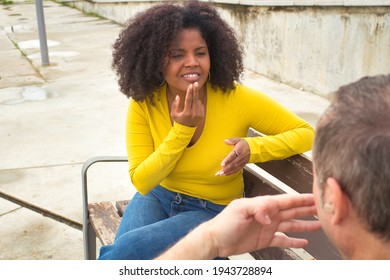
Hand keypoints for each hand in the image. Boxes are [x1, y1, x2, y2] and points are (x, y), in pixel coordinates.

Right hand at [171, 82, 204, 126]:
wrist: (185, 130)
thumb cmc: (178, 121)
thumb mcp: (174, 114)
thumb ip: (175, 105)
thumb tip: (178, 96)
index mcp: (186, 113)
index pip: (188, 100)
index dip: (189, 92)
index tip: (190, 85)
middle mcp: (194, 114)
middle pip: (195, 99)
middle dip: (195, 90)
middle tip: (195, 83)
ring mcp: (199, 115)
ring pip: (198, 102)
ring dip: (194, 100)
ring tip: (190, 106)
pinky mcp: (202, 115)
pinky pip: (200, 105)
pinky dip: (197, 104)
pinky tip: (193, 109)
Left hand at [205, 193, 319, 257]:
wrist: (216, 239)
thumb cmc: (224, 222)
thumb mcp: (240, 209)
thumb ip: (257, 208)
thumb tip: (270, 216)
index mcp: (263, 205)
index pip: (286, 200)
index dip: (300, 199)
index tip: (314, 196)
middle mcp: (268, 215)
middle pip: (291, 211)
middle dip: (306, 209)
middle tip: (322, 207)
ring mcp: (268, 227)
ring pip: (290, 224)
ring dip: (304, 224)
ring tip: (318, 224)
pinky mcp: (265, 239)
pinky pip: (283, 240)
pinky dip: (293, 241)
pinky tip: (303, 241)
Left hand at [215, 138, 249, 175]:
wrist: (254, 149)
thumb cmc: (245, 144)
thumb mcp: (238, 140)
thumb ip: (231, 140)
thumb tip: (225, 141)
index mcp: (239, 150)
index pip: (233, 156)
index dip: (227, 160)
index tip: (222, 164)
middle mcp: (241, 157)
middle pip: (233, 164)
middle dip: (226, 169)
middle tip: (219, 172)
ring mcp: (242, 162)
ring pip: (234, 168)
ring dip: (227, 172)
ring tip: (220, 174)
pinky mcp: (242, 165)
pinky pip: (236, 170)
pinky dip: (231, 173)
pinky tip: (225, 174)